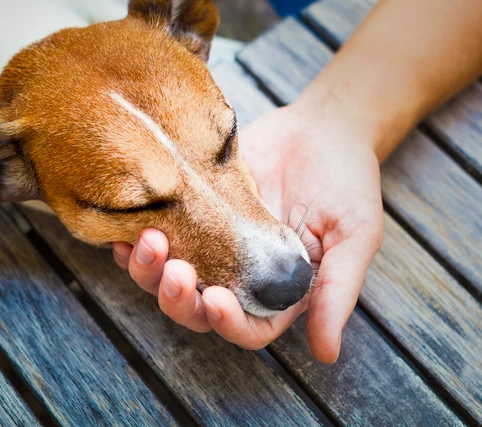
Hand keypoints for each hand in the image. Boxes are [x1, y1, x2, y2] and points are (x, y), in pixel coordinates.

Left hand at [113, 103, 383, 361]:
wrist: (324, 128)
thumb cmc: (348, 182)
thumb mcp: (356, 236)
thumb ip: (338, 291)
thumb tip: (326, 353)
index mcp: (280, 291)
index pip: (249, 328)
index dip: (227, 323)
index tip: (215, 299)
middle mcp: (242, 275)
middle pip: (198, 311)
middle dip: (179, 299)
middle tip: (175, 271)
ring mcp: (214, 243)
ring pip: (169, 278)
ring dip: (150, 273)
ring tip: (147, 243)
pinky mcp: (193, 210)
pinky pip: (159, 235)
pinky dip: (136, 241)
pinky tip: (125, 232)